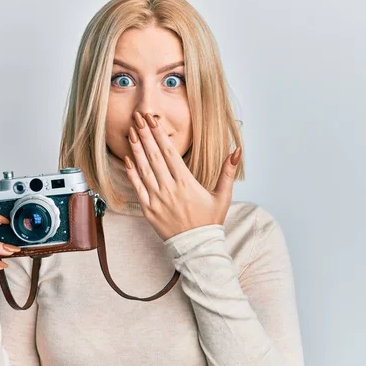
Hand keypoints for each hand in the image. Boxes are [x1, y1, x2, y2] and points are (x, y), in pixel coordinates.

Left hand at [123, 111, 241, 240]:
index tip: (151, 120)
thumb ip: (228, 172)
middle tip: (137, 118)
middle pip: (154, 156)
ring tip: (130, 132)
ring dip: (136, 149)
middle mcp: (170, 188)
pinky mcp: (148, 209)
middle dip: (144, 135)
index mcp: (186, 182)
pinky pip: (137, 187)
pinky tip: (128, 159)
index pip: (169, 152)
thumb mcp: (223, 196)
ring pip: (144, 169)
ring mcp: (157, 199)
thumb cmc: (210, 220)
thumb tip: (237, 151)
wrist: (197, 247)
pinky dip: (132, 173)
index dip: (159, 134)